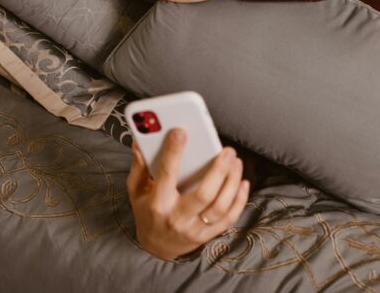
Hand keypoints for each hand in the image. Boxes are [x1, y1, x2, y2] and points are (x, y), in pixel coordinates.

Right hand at [127, 129, 249, 260]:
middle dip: (218, 170)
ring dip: (232, 182)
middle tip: (227, 151)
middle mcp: (177, 217)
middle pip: (203, 194)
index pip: (167, 175)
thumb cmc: (147, 213)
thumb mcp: (137, 192)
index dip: (174, 152)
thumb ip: (139, 168)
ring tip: (236, 162)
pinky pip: (228, 219)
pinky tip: (243, 182)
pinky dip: (239, 200)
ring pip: (220, 206)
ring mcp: (194, 229)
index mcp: (158, 203)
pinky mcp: (207, 235)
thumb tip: (140, 144)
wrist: (155, 248)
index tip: (181, 132)